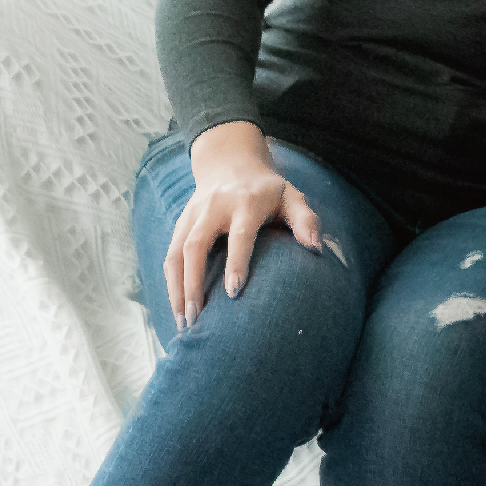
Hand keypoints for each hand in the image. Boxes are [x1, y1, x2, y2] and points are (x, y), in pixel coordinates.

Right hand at [165, 122, 323, 323]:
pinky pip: (170, 255)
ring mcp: (192, 216)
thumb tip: (316, 247)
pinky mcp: (180, 224)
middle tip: (197, 317)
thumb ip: (305, 220)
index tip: (233, 292)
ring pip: (176, 253)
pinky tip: (178, 310)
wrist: (230, 163)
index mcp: (245, 202)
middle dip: (193, 282)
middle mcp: (213, 208)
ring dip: (176, 288)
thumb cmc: (268, 190)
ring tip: (184, 322)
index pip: (238, 235)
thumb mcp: (291, 196)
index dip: (236, 262)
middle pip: (195, 245)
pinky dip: (170, 284)